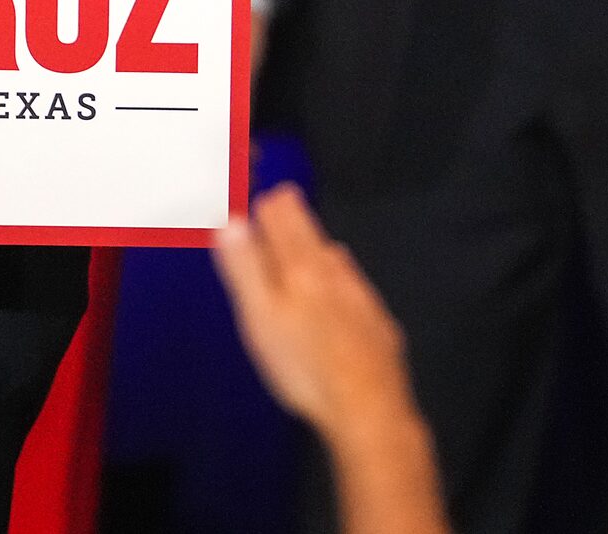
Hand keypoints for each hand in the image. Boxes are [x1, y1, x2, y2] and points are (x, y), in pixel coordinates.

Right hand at [213, 184, 414, 441]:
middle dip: (292, 220)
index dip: (268, 205)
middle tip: (280, 207)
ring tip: (305, 251)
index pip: (285, 217)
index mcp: (303, 267)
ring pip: (336, 261)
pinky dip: (340, 285)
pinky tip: (337, 301)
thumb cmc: (307, 368)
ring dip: (317, 251)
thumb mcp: (261, 318)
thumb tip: (231, 224)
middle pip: (312, 234)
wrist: (368, 409)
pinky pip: (356, 291)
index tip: (261, 197)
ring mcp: (361, 299)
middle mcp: (336, 274)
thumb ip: (246, 267)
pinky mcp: (377, 325)